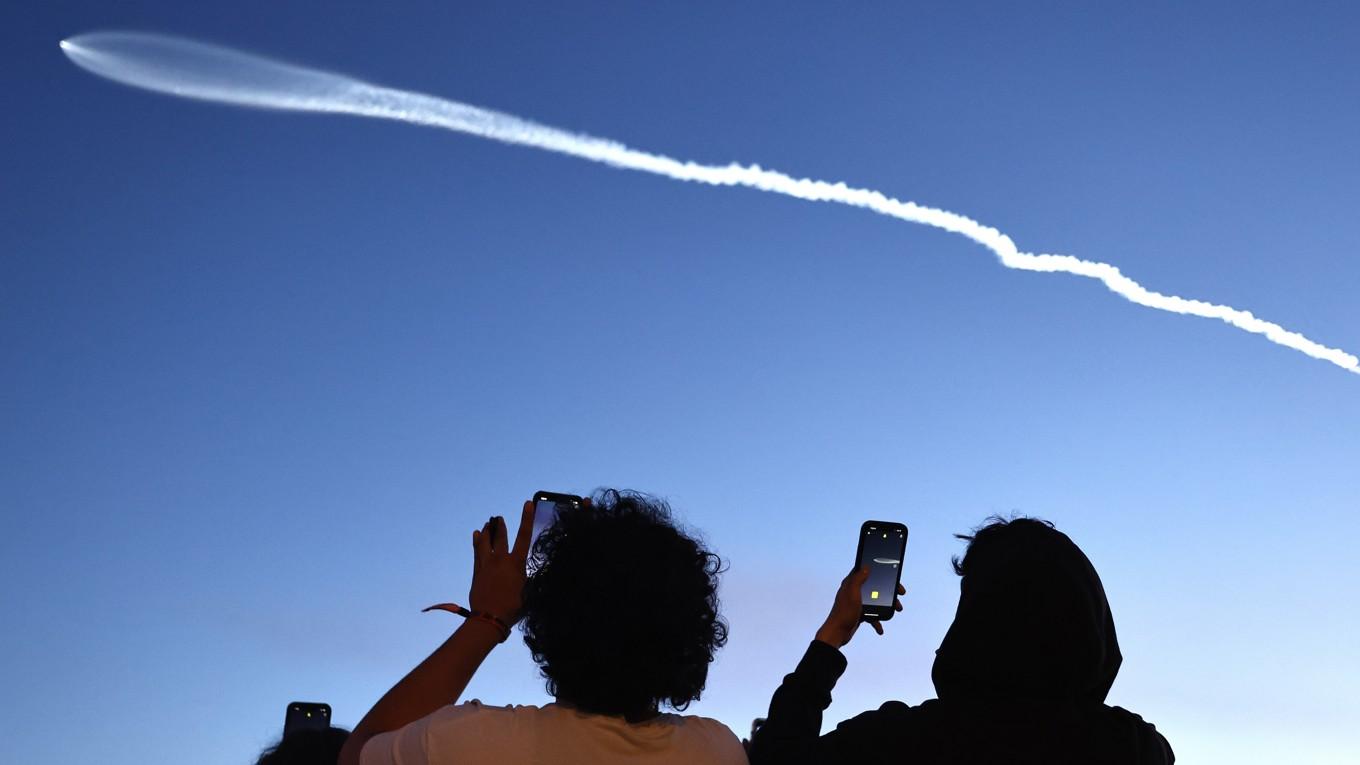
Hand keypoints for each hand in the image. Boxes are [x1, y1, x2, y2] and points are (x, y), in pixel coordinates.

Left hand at [468, 501, 534, 624]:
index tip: (527, 504)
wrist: (490, 618)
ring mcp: (487, 565)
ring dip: (488, 531)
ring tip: (487, 523)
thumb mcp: (530, 593)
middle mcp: (501, 560)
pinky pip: (477, 552)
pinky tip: (476, 535)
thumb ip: (531, 579)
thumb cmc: (514, 608)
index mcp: (516, 563)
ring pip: (486, 542)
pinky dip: (477, 542)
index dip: (526, 518)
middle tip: (498, 516)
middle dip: (500, 525)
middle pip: (500, 537)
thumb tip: (534, 573)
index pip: (524, 536)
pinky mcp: (477, 572)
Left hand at [814, 567, 904, 647]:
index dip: (880, 570)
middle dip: (889, 590)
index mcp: (851, 583)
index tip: (893, 575)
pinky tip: (880, 629)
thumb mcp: (852, 593)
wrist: (837, 633)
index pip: (867, 572)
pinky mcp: (859, 613)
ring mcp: (857, 603)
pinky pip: (872, 615)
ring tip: (897, 609)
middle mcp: (854, 591)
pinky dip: (877, 621)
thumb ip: (858, 579)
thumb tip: (865, 566)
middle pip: (875, 586)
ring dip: (887, 605)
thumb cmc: (843, 613)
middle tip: (900, 593)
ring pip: (876, 600)